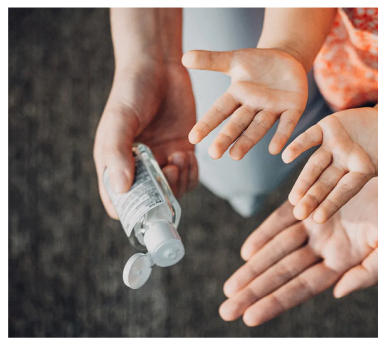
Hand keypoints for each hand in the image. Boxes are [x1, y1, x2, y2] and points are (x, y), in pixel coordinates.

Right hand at [93, 61, 197, 218]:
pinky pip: (189, 177)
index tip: (147, 205)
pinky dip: (192, 173)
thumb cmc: (131, 91)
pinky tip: (188, 154)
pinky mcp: (181, 151)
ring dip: (180, 182)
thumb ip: (119, 153)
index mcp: (114, 163)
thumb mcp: (120, 120)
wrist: (159, 67)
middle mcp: (137, 167)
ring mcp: (161, 161)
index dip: (130, 212)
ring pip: (173, 192)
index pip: (118, 202)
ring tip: (179, 157)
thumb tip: (121, 189)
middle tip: (170, 171)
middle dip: (163, 195)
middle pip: (150, 202)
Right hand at [182, 48, 307, 159]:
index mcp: (237, 96)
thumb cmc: (257, 63)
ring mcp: (273, 109)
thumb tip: (184, 57)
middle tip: (214, 154)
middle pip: (238, 124)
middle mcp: (253, 107)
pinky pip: (287, 124)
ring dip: (248, 141)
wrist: (287, 60)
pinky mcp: (293, 108)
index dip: (207, 123)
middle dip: (226, 138)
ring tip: (235, 156)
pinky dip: (281, 136)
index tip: (193, 138)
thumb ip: (211, 60)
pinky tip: (275, 150)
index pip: (220, 111)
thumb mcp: (234, 60)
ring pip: (259, 127)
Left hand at [219, 176, 377, 325]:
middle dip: (255, 290)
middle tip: (227, 308)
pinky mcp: (309, 199)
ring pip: (277, 249)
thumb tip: (337, 292)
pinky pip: (282, 219)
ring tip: (230, 287)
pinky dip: (264, 234)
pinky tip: (247, 251)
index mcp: (342, 262)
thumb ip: (368, 273)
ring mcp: (314, 223)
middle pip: (283, 273)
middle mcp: (324, 246)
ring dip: (253, 267)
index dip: (276, 301)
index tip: (250, 316)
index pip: (303, 287)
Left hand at [282, 107, 377, 222]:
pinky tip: (285, 156)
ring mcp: (333, 147)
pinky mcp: (326, 129)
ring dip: (303, 180)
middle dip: (312, 197)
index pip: (344, 191)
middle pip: (325, 183)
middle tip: (298, 213)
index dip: (332, 203)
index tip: (318, 218)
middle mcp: (342, 163)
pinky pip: (309, 138)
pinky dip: (298, 145)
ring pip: (314, 165)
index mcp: (359, 174)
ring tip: (292, 197)